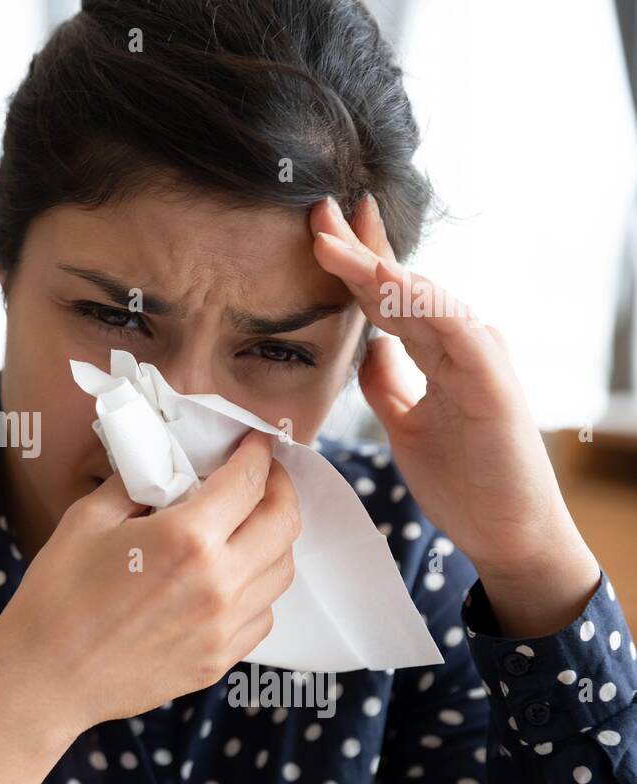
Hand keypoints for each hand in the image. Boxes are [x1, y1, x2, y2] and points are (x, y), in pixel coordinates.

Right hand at [0, 428, 300, 736]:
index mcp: (186, 537)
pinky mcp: (218, 660)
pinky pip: (263, 615)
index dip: (258, 453)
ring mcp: (223, 627)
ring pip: (282, 571)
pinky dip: (258, 588)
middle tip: (263, 477)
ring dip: (273, 538)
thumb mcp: (88, 519)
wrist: (45, 677)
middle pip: (284, 523)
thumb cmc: (57, 595)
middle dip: (280, 489)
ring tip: (248, 526)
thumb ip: (136, 484)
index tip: (256, 442)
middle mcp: (219, 582)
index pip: (249, 482)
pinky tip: (230, 578)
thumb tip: (166, 467)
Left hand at [308, 194, 598, 636]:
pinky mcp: (491, 381)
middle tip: (318, 208)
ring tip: (331, 241)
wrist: (508, 533)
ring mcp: (479, 357)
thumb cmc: (464, 480)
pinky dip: (417, 302)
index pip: (389, 296)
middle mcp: (462, 342)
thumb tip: (363, 350)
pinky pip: (452, 329)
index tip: (319, 231)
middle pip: (401, 284)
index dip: (355, 261)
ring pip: (420, 297)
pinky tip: (383, 281)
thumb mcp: (404, 423)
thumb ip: (387, 382)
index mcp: (439, 350)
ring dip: (373, 267)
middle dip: (359, 245)